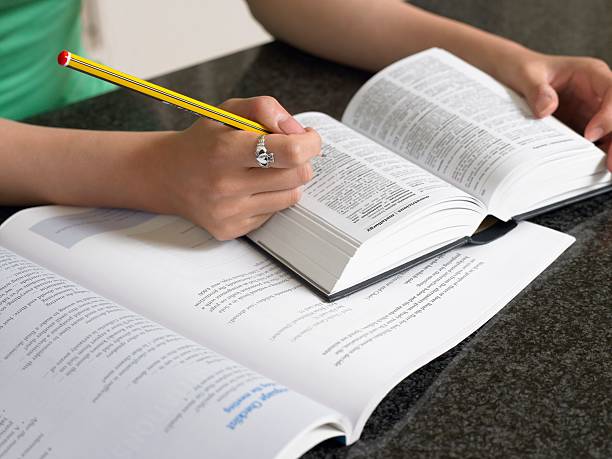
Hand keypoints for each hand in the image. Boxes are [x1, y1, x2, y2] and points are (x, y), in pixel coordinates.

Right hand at [148, 96, 320, 239]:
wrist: (167, 176)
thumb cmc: (202, 142)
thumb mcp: (227, 111)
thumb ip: (264, 108)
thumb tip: (296, 129)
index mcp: (226, 150)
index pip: (290, 152)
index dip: (309, 143)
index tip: (308, 137)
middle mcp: (226, 185)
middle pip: (297, 175)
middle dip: (301, 160)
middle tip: (288, 152)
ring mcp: (229, 212)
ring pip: (291, 196)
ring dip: (288, 180)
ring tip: (267, 169)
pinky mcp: (232, 229)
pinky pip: (273, 213)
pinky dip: (271, 198)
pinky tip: (252, 188)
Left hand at [502, 50, 611, 169]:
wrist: (514, 76)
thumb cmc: (524, 69)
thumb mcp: (525, 74)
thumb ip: (535, 89)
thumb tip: (546, 109)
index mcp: (590, 74)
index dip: (608, 114)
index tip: (589, 135)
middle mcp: (597, 94)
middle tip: (609, 165)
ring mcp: (592, 112)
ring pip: (611, 133)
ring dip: (610, 150)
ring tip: (604, 171)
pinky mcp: (583, 127)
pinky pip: (595, 143)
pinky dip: (594, 156)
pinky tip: (588, 171)